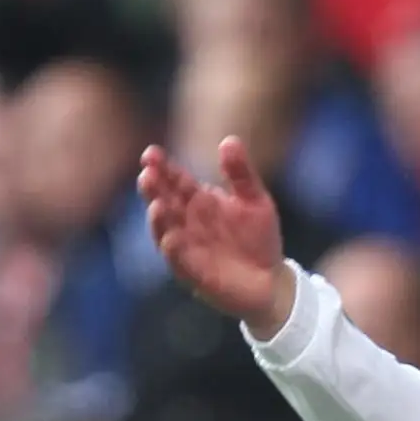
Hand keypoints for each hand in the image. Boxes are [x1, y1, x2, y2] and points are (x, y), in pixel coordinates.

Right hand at [137, 137, 294, 336]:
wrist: (271, 279)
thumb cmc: (259, 237)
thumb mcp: (255, 199)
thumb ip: (241, 173)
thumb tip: (229, 140)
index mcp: (197, 199)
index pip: (174, 179)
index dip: (162, 167)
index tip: (152, 154)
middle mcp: (185, 221)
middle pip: (164, 200)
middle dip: (154, 189)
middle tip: (148, 174)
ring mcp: (186, 246)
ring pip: (165, 230)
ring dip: (158, 219)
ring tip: (157, 205)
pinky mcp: (193, 272)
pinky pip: (179, 260)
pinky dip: (174, 249)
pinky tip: (172, 238)